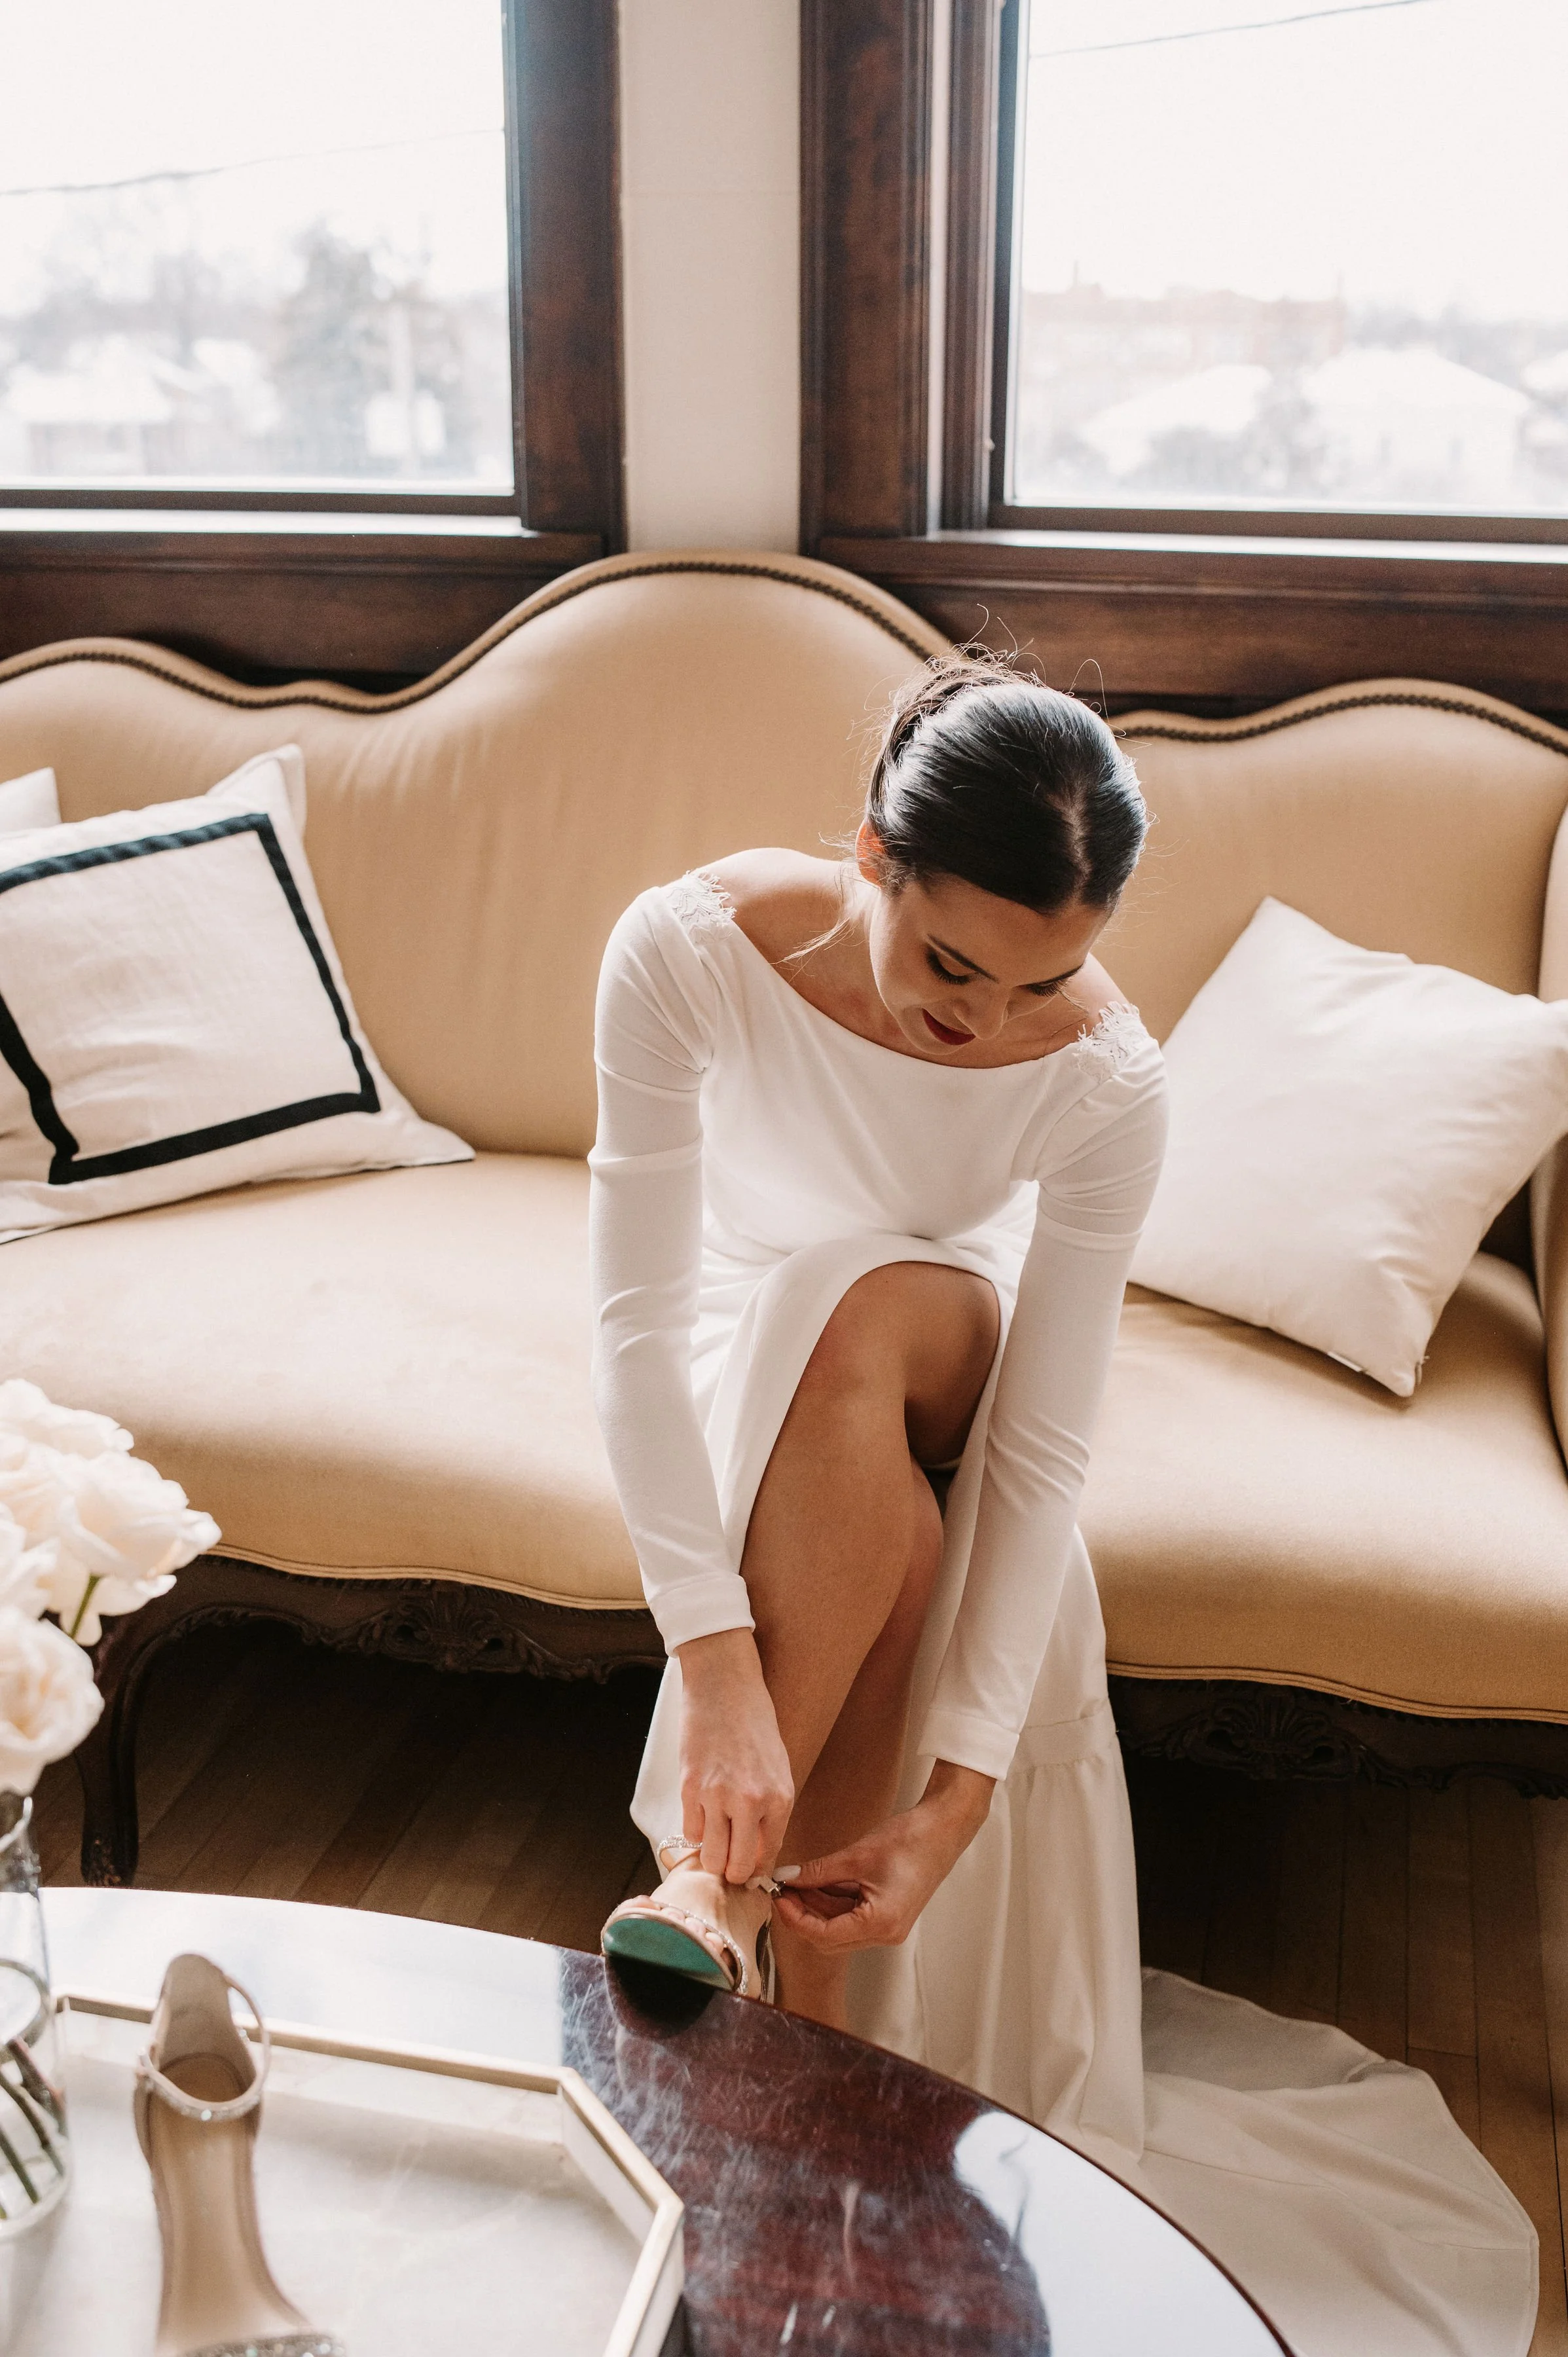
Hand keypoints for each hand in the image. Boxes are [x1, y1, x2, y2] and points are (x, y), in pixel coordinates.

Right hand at [675, 1629, 794, 1884]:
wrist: (725, 1686)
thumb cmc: (755, 1725)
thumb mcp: (778, 1769)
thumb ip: (771, 1813)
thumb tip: (757, 1853)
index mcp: (780, 1799)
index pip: (767, 1858)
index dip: (756, 1871)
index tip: (749, 1871)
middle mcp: (750, 1803)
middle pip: (736, 1868)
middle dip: (732, 1872)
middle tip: (729, 1862)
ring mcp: (716, 1796)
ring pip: (710, 1857)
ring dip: (712, 1855)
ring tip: (715, 1840)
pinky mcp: (689, 1788)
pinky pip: (689, 1831)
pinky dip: (695, 1830)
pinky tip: (702, 1813)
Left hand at [772, 1761, 995, 1952]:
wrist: (944, 1829)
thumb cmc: (908, 1840)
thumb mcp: (856, 1855)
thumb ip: (818, 1871)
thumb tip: (785, 1878)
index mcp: (880, 1925)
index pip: (823, 1936)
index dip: (794, 1917)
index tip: (777, 1895)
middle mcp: (884, 1934)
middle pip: (828, 1939)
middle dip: (802, 1914)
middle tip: (783, 1887)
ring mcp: (887, 1926)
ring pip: (838, 1928)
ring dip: (815, 1906)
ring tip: (797, 1879)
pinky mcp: (887, 1914)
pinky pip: (851, 1916)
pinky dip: (831, 1901)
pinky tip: (818, 1880)